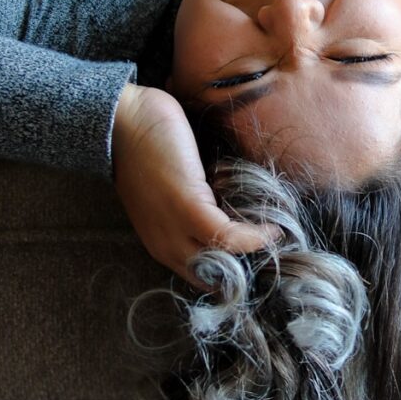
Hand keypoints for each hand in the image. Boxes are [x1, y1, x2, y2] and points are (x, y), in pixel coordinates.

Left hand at [111, 82, 279, 287]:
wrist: (123, 121)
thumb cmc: (149, 148)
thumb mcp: (173, 192)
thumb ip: (197, 209)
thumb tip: (234, 213)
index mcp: (161, 243)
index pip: (201, 275)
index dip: (231, 271)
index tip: (260, 259)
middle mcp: (165, 245)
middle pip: (212, 278)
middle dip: (245, 271)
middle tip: (276, 255)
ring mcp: (175, 230)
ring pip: (223, 261)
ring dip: (255, 253)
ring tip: (276, 237)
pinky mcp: (188, 208)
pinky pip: (230, 237)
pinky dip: (255, 235)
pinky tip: (271, 227)